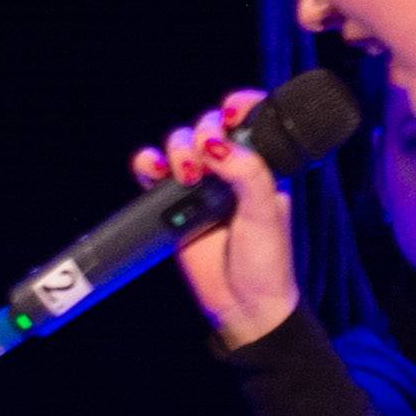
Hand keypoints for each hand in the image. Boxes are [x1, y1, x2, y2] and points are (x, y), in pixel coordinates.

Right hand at [139, 89, 302, 348]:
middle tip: (207, 155)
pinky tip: (153, 169)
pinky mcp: (174, 209)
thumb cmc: (267, 263)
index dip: (239, 107)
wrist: (244, 307)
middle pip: (207, 129)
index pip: (250, 123)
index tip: (231, 110)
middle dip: (202, 131)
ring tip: (186, 174)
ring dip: (177, 148)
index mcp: (261, 169)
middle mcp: (231, 174)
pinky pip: (154, 176)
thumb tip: (214, 143)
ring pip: (179, 147)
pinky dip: (148, 165)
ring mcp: (201, 190)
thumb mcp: (265, 211)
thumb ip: (247, 171)